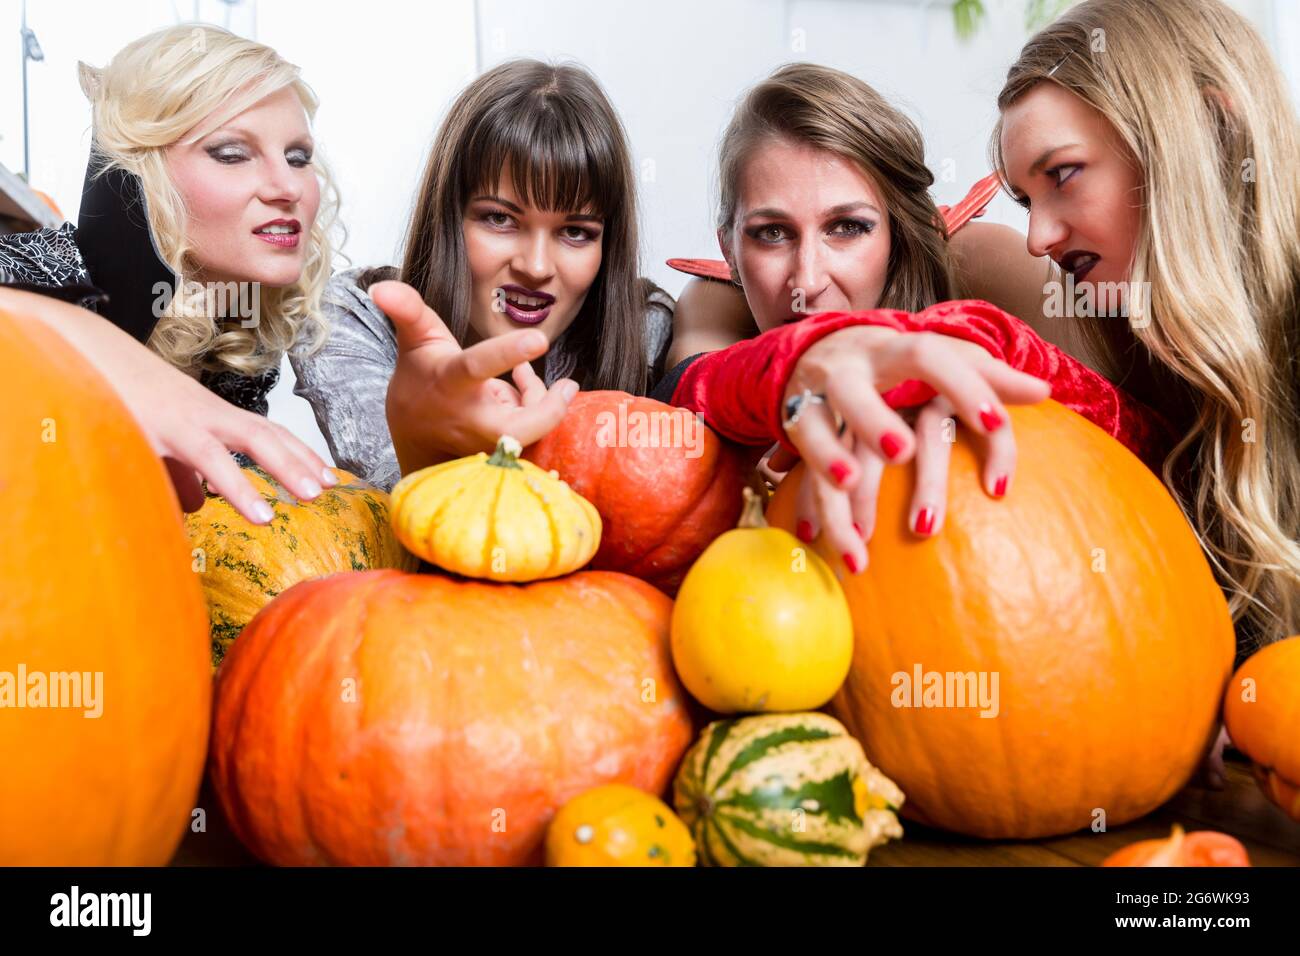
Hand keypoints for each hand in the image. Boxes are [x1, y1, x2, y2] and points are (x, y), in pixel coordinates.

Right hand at [4, 288, 334, 524]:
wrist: (78, 352)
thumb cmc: (118, 397)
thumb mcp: (156, 442)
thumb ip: (181, 476)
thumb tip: (201, 505)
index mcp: (208, 414)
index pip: (263, 431)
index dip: (296, 452)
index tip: (326, 476)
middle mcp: (205, 412)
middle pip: (266, 433)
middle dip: (300, 459)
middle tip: (330, 489)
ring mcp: (186, 418)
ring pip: (246, 442)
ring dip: (282, 468)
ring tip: (309, 497)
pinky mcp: (162, 428)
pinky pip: (205, 459)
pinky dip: (235, 483)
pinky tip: (254, 510)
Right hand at [372, 280, 578, 474]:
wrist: (415, 433)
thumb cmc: (422, 379)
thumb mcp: (415, 340)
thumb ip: (407, 309)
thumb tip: (380, 286)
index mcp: (451, 382)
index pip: (479, 366)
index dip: (508, 353)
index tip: (540, 339)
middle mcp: (471, 419)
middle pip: (520, 426)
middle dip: (549, 410)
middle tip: (567, 385)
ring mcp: (488, 442)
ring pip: (533, 427)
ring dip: (540, 400)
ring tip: (525, 377)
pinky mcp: (504, 454)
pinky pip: (534, 432)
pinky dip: (536, 408)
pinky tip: (522, 390)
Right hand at [783, 324, 1051, 572]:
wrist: (816, 348)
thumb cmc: (894, 360)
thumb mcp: (938, 357)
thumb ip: (987, 374)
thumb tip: (1043, 391)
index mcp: (892, 348)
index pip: (928, 355)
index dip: (961, 384)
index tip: (994, 421)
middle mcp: (848, 370)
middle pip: (852, 391)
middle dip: (873, 420)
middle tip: (901, 454)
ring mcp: (814, 399)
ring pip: (814, 434)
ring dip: (830, 468)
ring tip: (857, 524)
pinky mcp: (794, 428)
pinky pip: (799, 470)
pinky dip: (809, 505)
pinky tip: (815, 538)